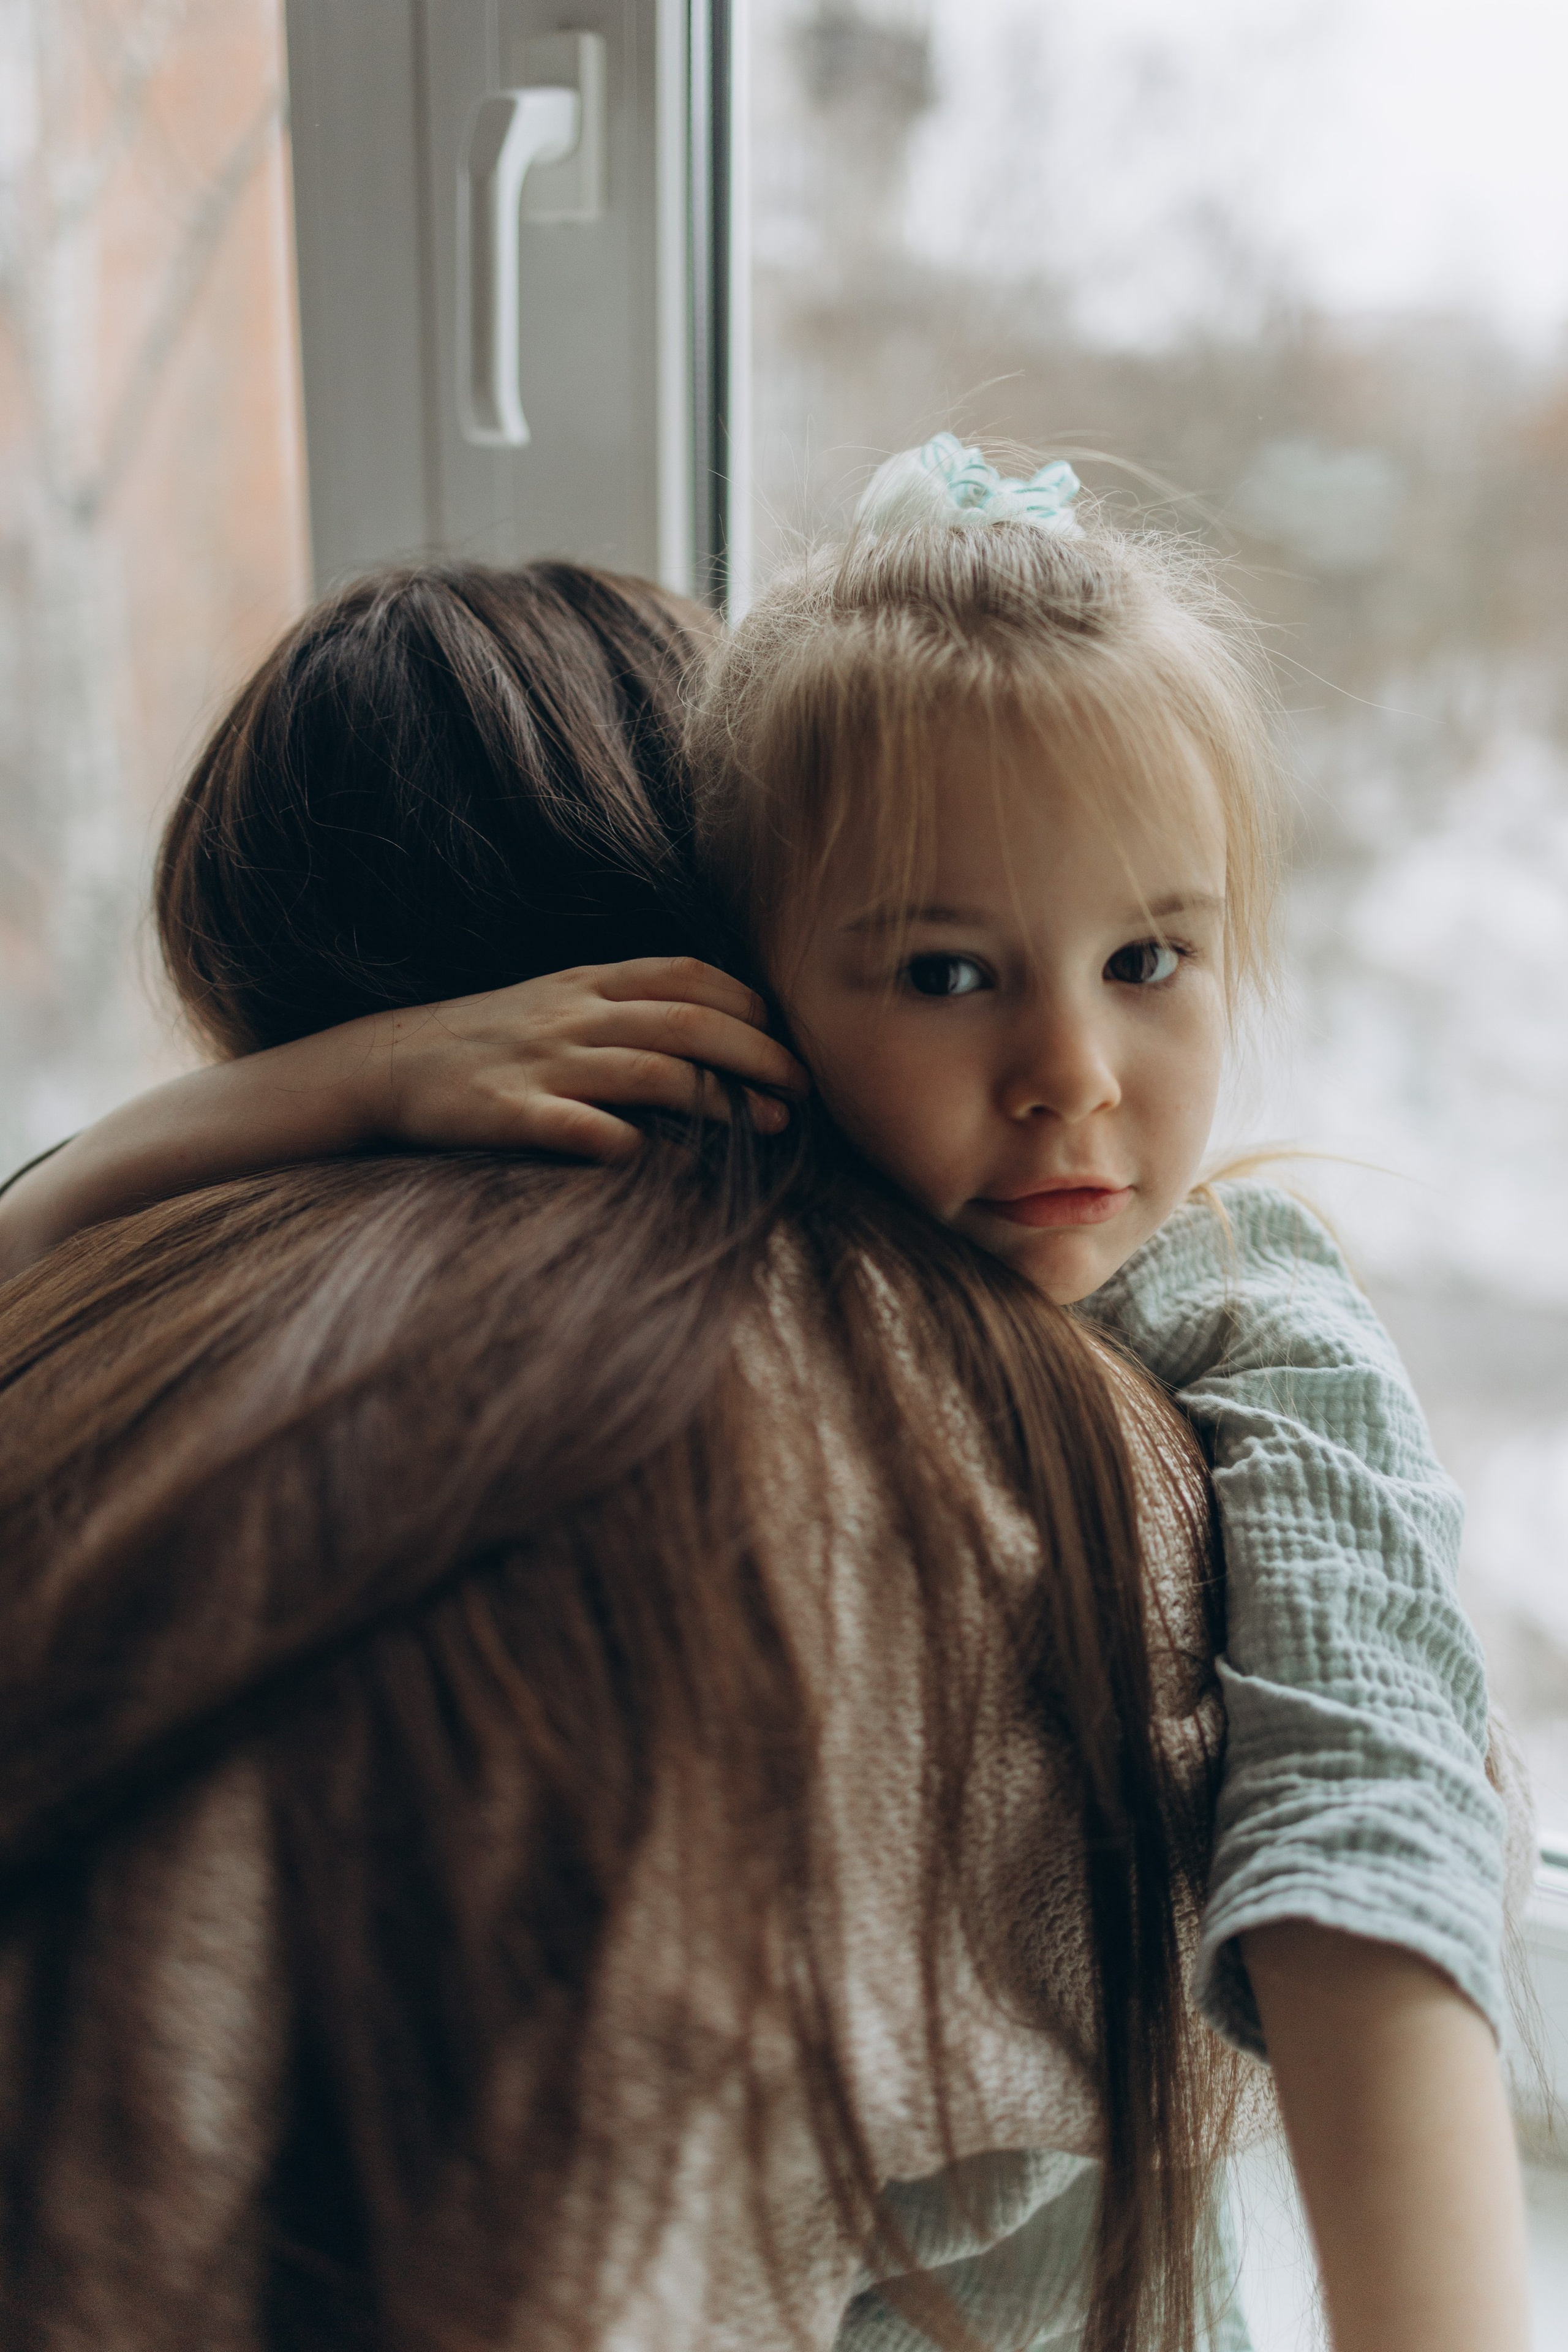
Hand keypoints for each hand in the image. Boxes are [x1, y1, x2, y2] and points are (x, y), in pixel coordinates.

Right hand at [366, 958, 808, 1162]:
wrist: (383, 1062)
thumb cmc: (488, 1039)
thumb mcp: (557, 1001)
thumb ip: (626, 1006)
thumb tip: (714, 1028)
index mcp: (588, 984)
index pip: (688, 976)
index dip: (749, 1004)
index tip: (787, 1037)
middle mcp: (574, 1016)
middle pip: (689, 1023)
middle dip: (759, 1056)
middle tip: (804, 1090)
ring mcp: (542, 1064)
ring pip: (650, 1071)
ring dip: (720, 1100)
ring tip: (769, 1126)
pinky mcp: (508, 1113)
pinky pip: (576, 1127)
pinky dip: (624, 1142)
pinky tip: (665, 1161)